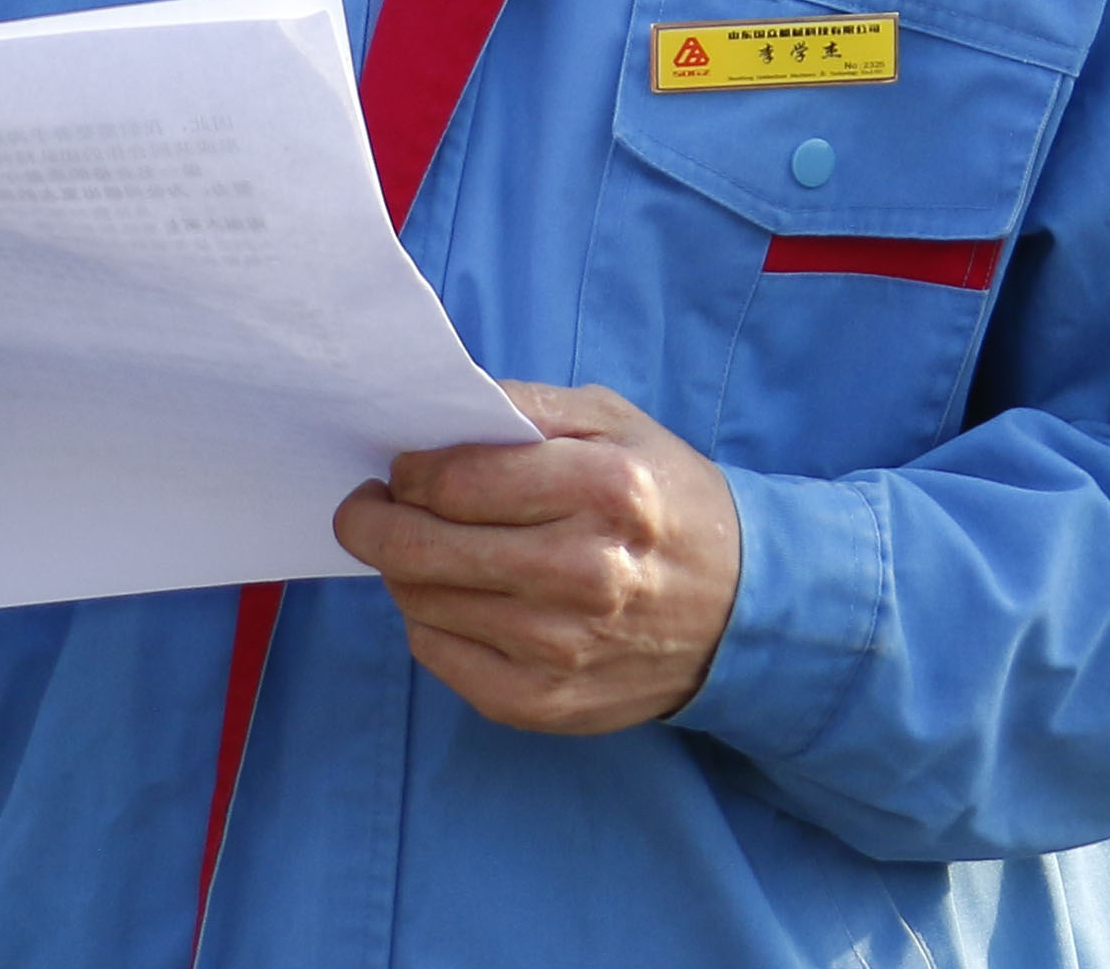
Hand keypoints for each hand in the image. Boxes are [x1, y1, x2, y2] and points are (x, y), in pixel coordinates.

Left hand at [336, 381, 743, 734]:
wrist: (742, 609)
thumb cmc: (667, 502)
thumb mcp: (621, 425)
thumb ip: (529, 407)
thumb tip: (435, 417)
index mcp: (607, 488)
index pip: (456, 481)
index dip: (409, 471)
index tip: (402, 468)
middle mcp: (584, 571)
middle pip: (423, 548)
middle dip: (374, 521)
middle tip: (366, 508)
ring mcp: (559, 646)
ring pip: (421, 602)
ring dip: (403, 569)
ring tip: (423, 548)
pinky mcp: (540, 701)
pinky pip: (437, 654)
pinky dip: (427, 621)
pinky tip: (455, 598)